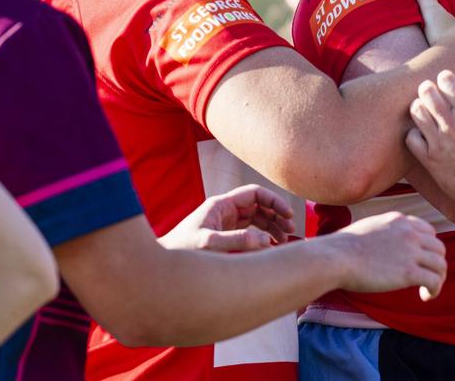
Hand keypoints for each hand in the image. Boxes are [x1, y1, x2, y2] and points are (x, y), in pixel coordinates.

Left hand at [159, 184, 295, 251]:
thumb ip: (236, 241)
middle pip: (259, 205)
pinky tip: (271, 245)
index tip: (288, 215)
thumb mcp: (209, 245)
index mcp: (222, 204)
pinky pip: (250, 229)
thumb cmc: (182, 250)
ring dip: (272, 225)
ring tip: (284, 239)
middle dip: (277, 215)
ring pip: (257, 217)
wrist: (163, 260)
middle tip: (291, 230)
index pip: (255, 193)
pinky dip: (263, 234)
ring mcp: (226, 221)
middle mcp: (225, 210)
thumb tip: (265, 241)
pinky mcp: (225, 233)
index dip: (274, 201)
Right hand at [329, 211, 446, 300]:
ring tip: (428, 290)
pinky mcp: (409, 272)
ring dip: (438, 279)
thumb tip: (384, 245)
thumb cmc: (343, 247)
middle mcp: (409, 233)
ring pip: (440, 265)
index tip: (421, 261)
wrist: (336, 258)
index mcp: (400, 220)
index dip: (428, 248)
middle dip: (435, 264)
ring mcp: (411, 252)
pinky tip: (425, 297)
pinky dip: (434, 290)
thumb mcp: (369, 228)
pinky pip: (434, 281)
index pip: (429, 231)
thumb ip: (385, 232)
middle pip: (439, 248)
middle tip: (426, 278)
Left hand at [405, 70, 454, 214]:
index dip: (445, 77)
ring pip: (417, 112)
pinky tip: (422, 134)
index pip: (447, 81)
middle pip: (427, 92)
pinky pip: (411, 139)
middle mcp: (451, 124)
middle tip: (431, 92)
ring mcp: (438, 142)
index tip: (447, 82)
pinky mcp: (430, 160)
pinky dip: (414, 133)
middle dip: (428, 88)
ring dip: (419, 106)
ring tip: (425, 111)